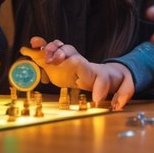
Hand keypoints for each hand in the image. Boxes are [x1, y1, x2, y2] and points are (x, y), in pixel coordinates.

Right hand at [21, 38, 135, 109]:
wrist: (103, 73)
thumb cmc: (112, 81)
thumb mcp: (123, 88)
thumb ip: (122, 95)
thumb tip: (117, 105)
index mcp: (97, 73)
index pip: (95, 74)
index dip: (96, 86)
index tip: (95, 98)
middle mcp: (80, 62)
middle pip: (72, 52)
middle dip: (63, 54)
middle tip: (55, 61)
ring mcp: (68, 60)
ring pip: (59, 47)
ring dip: (50, 48)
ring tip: (42, 52)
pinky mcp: (56, 63)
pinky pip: (47, 52)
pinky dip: (39, 47)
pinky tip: (30, 46)